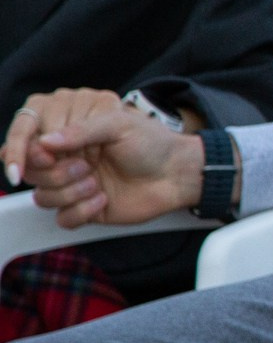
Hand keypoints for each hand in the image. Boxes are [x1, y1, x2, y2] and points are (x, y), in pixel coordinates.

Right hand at [5, 91, 200, 224]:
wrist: (177, 174)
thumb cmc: (152, 142)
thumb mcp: (120, 124)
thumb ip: (81, 130)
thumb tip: (44, 141)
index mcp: (69, 129)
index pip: (27, 138)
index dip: (26, 150)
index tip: (38, 160)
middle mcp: (65, 157)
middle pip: (31, 171)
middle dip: (57, 172)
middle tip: (87, 165)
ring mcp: (71, 183)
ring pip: (42, 197)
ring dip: (72, 192)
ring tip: (99, 181)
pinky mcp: (80, 208)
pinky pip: (62, 218)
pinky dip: (83, 211)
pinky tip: (104, 199)